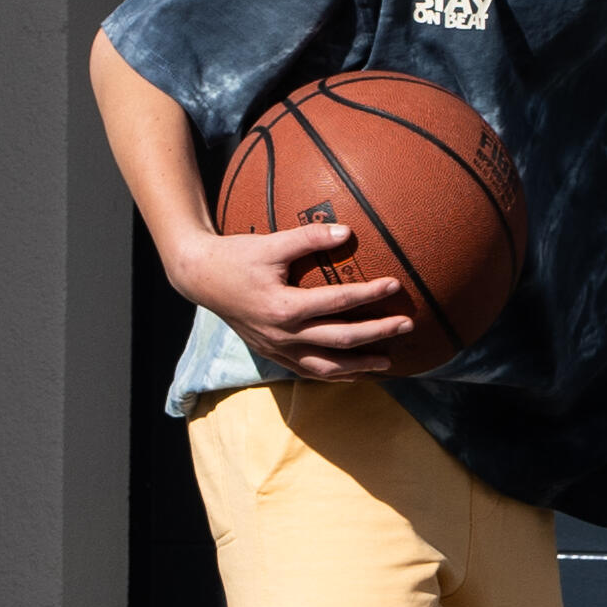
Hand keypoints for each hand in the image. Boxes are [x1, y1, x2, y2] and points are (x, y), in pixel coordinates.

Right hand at [187, 210, 416, 382]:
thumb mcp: (271, 243)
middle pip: (339, 341)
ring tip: (387, 362)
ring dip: (359, 367)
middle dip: (377, 334)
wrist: (200, 278)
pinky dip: (334, 375)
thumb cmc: (236, 256)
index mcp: (283, 307)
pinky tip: (355, 372)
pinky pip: (308, 371)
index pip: (336, 303)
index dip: (368, 295)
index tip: (395, 285)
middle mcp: (282, 335)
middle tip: (407, 325)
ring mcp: (276, 349)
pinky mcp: (272, 354)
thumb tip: (348, 232)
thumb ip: (308, 238)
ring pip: (325, 368)